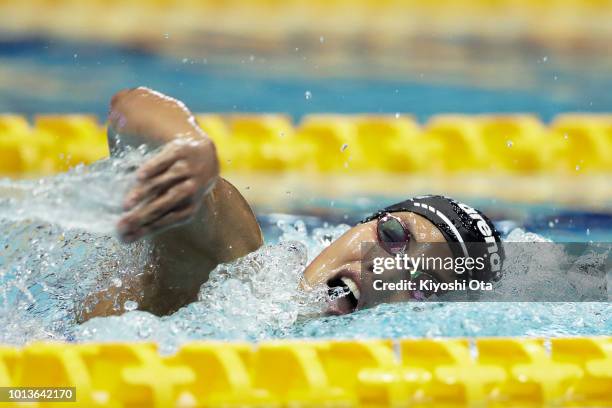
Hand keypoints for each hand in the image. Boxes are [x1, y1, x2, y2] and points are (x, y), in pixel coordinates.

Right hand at [110, 88, 218, 242]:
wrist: (205, 156)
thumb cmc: (181, 187)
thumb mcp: (173, 204)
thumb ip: (151, 219)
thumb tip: (123, 239)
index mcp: (189, 207)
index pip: (166, 220)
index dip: (145, 228)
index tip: (123, 235)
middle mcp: (190, 189)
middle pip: (164, 204)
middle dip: (143, 215)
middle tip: (121, 224)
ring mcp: (186, 170)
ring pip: (164, 183)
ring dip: (145, 193)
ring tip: (126, 204)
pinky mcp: (180, 151)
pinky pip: (165, 161)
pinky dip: (153, 168)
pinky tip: (139, 177)